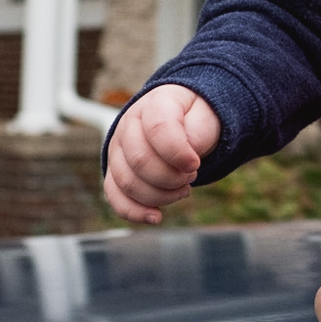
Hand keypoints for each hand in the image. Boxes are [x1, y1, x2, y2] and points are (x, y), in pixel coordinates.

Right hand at [102, 85, 220, 223]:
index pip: (157, 128)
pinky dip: (135, 212)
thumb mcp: (205, 115)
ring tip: (183, 189)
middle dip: (172, 177)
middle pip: (140, 161)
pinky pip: (115, 197)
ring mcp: (118, 149)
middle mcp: (128, 125)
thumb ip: (196, 133)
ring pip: (128, 183)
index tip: (195, 164)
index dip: (177, 152)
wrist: (181, 117)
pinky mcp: (115, 172)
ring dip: (161, 196)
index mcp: (154, 104)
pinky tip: (156, 216)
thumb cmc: (193, 117)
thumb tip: (185, 162)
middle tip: (191, 175)